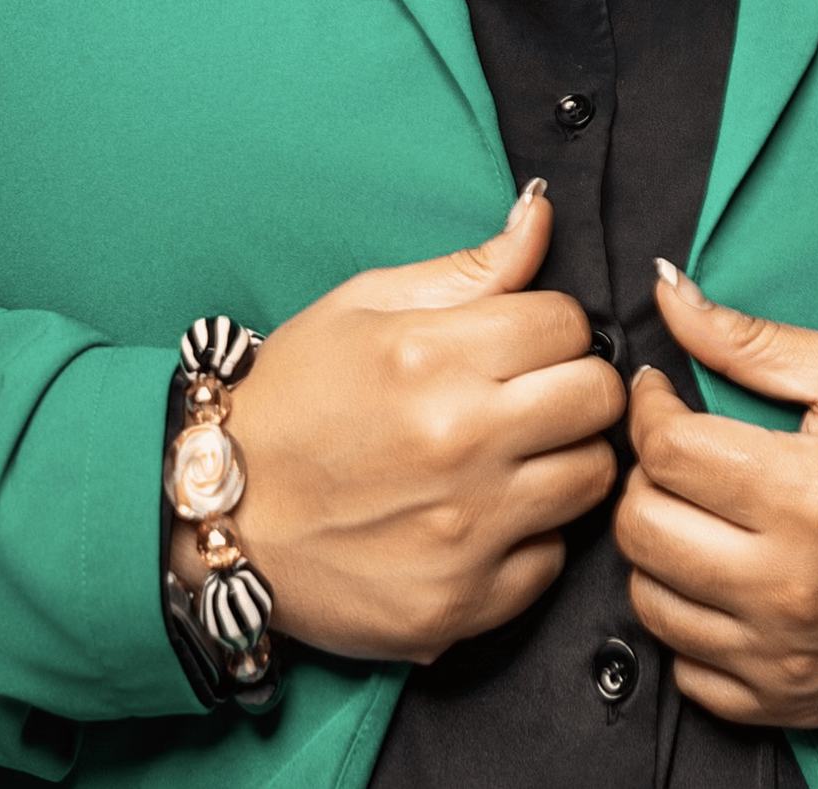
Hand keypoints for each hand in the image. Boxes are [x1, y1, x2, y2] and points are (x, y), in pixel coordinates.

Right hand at [190, 182, 625, 663]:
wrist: (218, 515)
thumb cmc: (291, 399)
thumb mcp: (363, 306)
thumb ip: (469, 268)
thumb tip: (541, 214)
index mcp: (432, 357)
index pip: (569, 323)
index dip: (552, 327)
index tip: (524, 343)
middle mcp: (459, 442)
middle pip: (599, 399)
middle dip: (577, 385)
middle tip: (534, 395)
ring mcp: (465, 531)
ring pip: (593, 480)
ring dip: (565, 461)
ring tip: (514, 455)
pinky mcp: (462, 604)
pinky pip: (553, 561)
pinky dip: (530, 538)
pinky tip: (481, 518)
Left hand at [613, 263, 817, 727]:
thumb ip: (746, 338)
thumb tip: (666, 289)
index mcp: (803, 495)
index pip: (664, 450)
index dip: (649, 408)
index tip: (663, 394)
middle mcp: (788, 587)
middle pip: (641, 529)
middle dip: (645, 477)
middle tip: (677, 454)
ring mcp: (788, 653)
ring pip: (651, 601)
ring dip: (657, 550)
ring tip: (697, 513)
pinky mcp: (792, 699)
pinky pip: (690, 672)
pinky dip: (690, 623)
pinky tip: (719, 579)